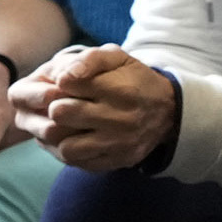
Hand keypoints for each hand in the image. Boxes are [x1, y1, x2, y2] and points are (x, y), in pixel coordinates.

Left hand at [10, 45, 177, 170]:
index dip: (60, 81)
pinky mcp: (117, 161)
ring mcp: (118, 144)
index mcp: (119, 89)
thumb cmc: (133, 79)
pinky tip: (69, 137)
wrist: (167, 112)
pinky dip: (66, 151)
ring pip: (66, 147)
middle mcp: (120, 119)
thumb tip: (62, 78)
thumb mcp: (116, 58)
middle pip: (62, 114)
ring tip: (60, 124)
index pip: (68, 84)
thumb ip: (88, 59)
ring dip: (57, 134)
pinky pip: (78, 163)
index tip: (65, 82)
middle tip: (59, 103)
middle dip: (54, 106)